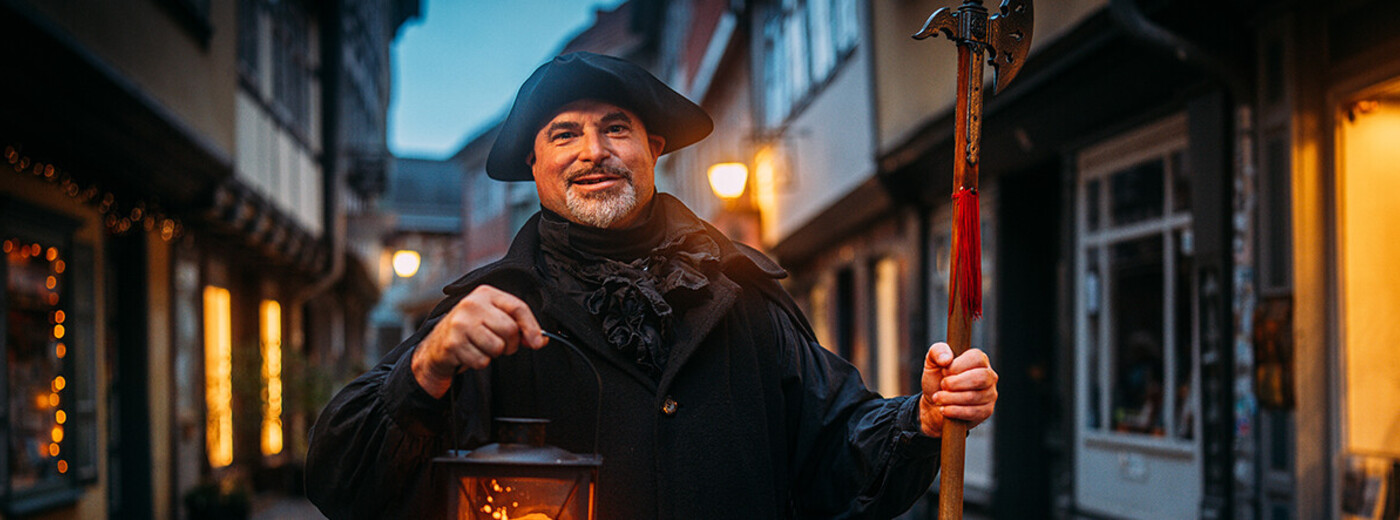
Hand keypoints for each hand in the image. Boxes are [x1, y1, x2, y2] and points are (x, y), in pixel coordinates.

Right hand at [410, 285, 547, 397]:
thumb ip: (518, 327)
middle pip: (510, 329)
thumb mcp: (494, 320)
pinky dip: (480, 362)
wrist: (437, 345)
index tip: (537, 342)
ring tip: (482, 347)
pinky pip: (482, 361)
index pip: (518, 307)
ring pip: (497, 347)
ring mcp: (461, 323)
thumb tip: (540, 340)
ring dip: (493, 354)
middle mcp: (472, 304)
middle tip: (499, 344)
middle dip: (510, 344)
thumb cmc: (471, 331)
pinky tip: (470, 353)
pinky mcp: (453, 343)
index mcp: (486, 294)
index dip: (532, 327)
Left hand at [918, 342, 996, 437]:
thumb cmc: (936, 380)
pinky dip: (954, 411)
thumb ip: (937, 352)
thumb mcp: (932, 362)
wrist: (934, 404)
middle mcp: (989, 376)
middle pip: (980, 378)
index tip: (944, 372)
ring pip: (974, 397)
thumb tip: (947, 359)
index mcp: (979, 359)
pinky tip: (944, 409)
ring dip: (950, 398)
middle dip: (955, 384)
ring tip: (938, 398)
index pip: (976, 358)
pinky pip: (973, 412)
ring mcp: (990, 394)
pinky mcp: (986, 411)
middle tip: (942, 386)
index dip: (957, 366)